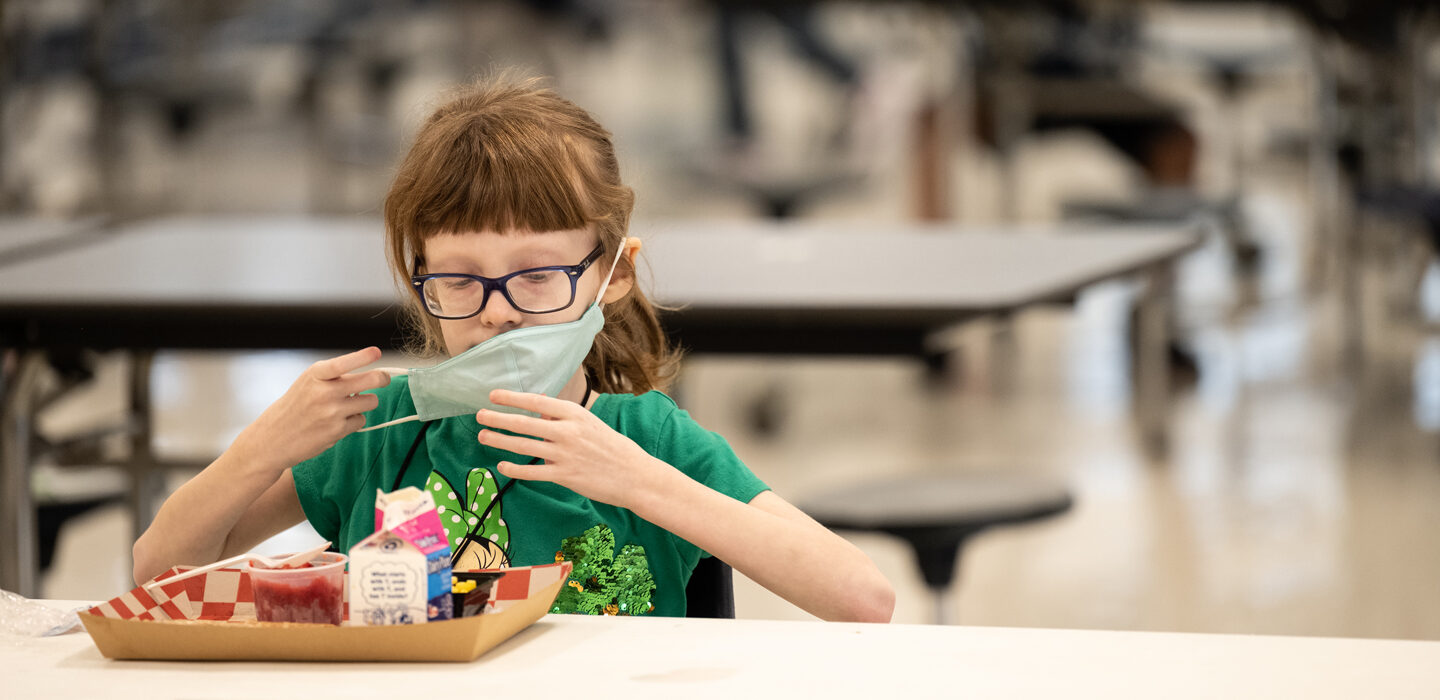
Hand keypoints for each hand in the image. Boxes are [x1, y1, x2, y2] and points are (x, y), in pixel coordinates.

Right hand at [232, 347, 390, 470]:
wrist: (273, 438)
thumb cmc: (295, 407)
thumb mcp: (308, 383)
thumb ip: (334, 377)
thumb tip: (371, 374)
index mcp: (315, 375)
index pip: (342, 363)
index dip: (362, 357)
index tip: (376, 352)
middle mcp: (324, 392)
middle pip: (370, 381)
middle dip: (382, 378)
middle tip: (383, 378)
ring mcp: (332, 412)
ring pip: (371, 401)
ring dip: (365, 403)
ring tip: (348, 406)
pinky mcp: (337, 431)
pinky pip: (361, 420)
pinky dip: (354, 421)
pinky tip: (337, 423)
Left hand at [476, 389, 670, 507]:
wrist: (635, 475)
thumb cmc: (612, 447)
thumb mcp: (590, 424)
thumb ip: (563, 418)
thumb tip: (538, 412)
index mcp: (575, 414)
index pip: (537, 402)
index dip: (512, 398)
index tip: (493, 395)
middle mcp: (568, 432)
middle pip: (524, 423)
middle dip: (498, 418)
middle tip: (479, 416)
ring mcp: (565, 455)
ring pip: (524, 446)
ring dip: (500, 441)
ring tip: (483, 437)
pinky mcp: (565, 477)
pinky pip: (533, 472)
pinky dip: (515, 468)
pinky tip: (502, 465)